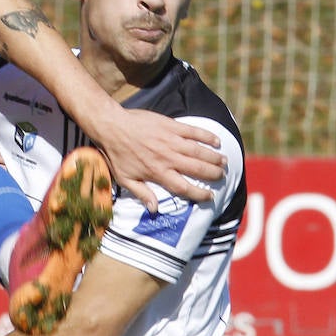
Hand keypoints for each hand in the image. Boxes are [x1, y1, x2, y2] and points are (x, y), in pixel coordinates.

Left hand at [100, 108, 224, 211]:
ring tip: (224, 162)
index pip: (184, 187)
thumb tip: (154, 209)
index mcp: (158, 173)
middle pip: (197, 169)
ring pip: (199, 151)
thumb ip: (142, 193)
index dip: (200, 194)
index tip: (210, 196)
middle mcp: (168, 158)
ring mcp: (171, 141)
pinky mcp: (171, 126)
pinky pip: (193, 131)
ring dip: (214, 157)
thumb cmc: (116, 154)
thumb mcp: (124, 179)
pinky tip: (216, 141)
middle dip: (213, 174)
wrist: (111, 126)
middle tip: (222, 176)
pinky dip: (206, 136)